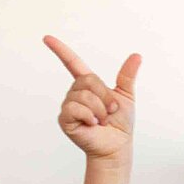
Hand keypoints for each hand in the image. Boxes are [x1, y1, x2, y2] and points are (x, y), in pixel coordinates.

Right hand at [43, 35, 138, 162]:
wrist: (117, 145)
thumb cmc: (120, 123)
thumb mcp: (126, 96)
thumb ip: (127, 76)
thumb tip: (137, 55)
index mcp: (88, 85)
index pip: (72, 63)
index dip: (61, 51)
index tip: (47, 38)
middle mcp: (75, 93)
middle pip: (87, 80)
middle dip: (105, 96)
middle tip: (111, 111)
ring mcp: (68, 105)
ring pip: (83, 96)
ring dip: (100, 109)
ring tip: (102, 120)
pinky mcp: (65, 119)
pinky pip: (75, 108)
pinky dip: (90, 116)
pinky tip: (92, 124)